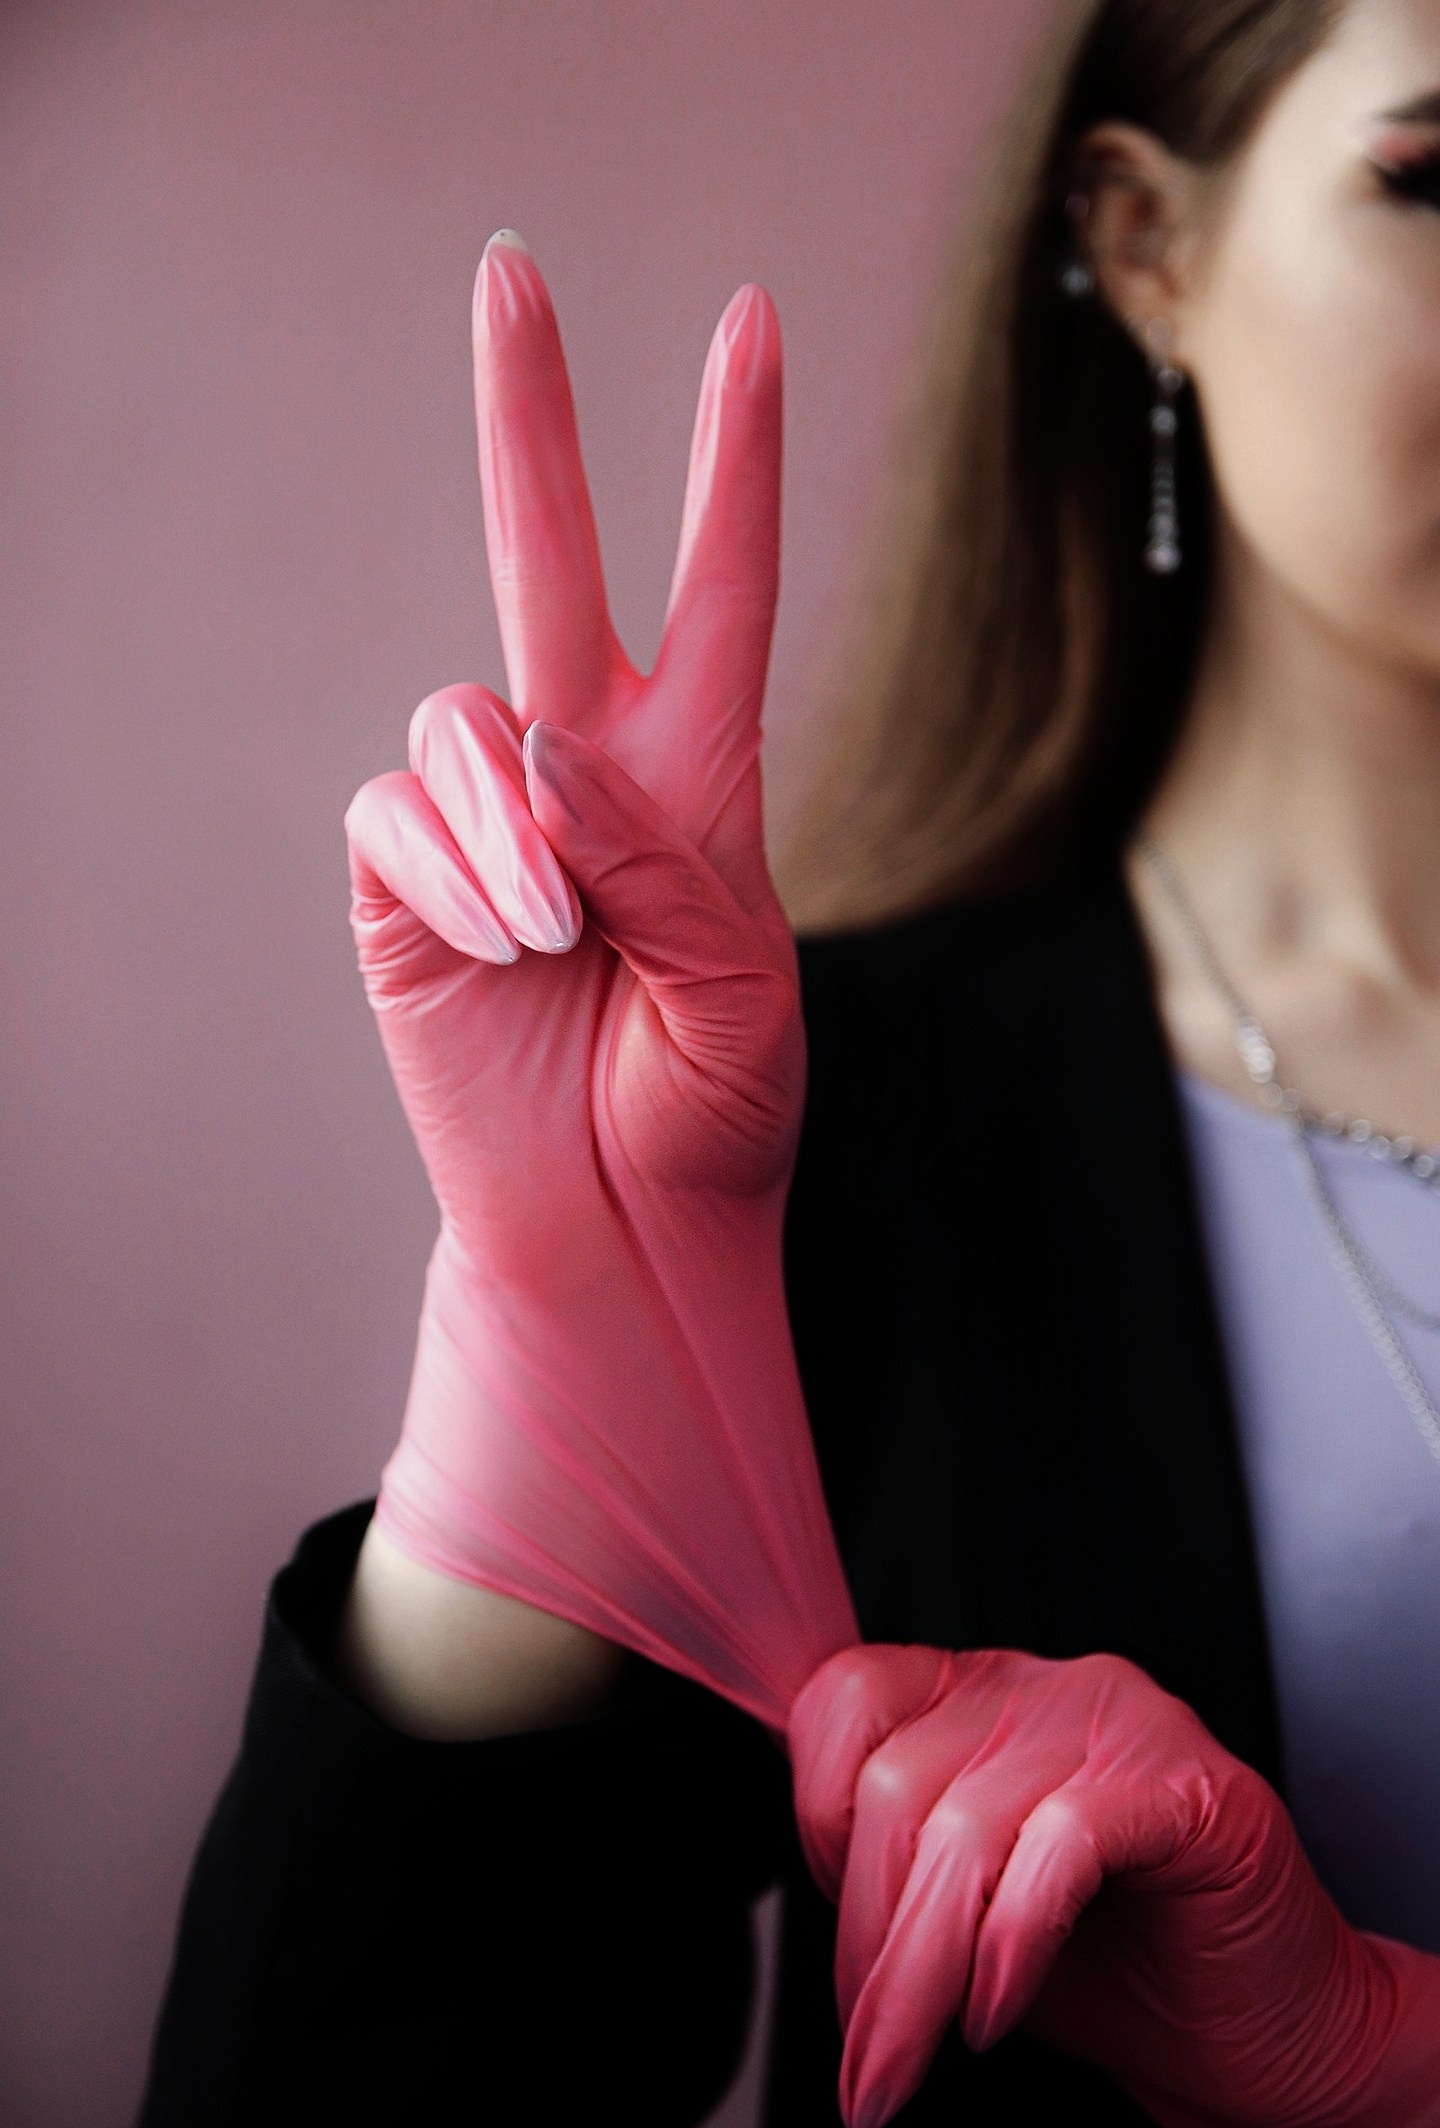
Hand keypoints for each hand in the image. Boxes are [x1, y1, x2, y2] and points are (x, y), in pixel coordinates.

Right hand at [343, 234, 854, 1728]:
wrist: (620, 1227)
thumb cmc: (713, 1113)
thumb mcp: (745, 987)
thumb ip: (662, 853)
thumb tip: (534, 739)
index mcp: (699, 781)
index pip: (720, 586)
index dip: (732, 460)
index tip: (751, 324)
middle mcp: (583, 773)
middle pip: (546, 558)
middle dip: (529, 416)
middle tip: (506, 269)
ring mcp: (482, 821)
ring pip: (462, 720)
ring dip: (516, 831)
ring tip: (561, 938)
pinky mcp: (397, 879)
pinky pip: (400, 812)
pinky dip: (457, 869)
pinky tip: (501, 941)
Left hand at [789, 1644, 1439, 2127]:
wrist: (1266, 2037)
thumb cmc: (1113, 1970)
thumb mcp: (958, 1905)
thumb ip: (886, 1862)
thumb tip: (790, 1877)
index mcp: (974, 1692)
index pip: (846, 1697)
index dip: (817, 1820)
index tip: (841, 1941)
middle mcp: (1038, 1684)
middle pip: (893, 1783)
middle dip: (866, 1941)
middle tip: (868, 2054)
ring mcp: (1117, 1718)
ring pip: (964, 1828)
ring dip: (922, 1973)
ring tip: (912, 2062)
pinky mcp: (1186, 1781)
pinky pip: (1059, 1844)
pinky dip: (1012, 1943)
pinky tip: (999, 2011)